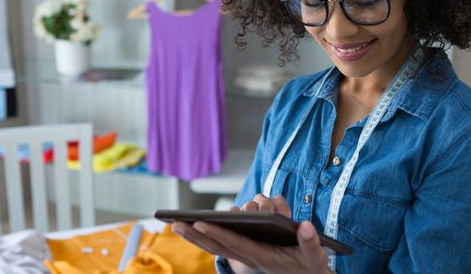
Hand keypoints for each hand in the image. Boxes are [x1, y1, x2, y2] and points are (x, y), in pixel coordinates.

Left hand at [171, 194, 331, 273]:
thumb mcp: (316, 257)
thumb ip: (310, 242)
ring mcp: (244, 257)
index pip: (235, 244)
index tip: (199, 222)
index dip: (217, 233)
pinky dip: (207, 237)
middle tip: (174, 223)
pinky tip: (195, 228)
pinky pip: (221, 245)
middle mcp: (249, 258)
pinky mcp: (244, 254)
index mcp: (262, 258)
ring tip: (178, 224)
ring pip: (216, 246)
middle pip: (217, 246)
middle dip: (195, 235)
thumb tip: (306, 225)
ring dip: (197, 236)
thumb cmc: (310, 268)